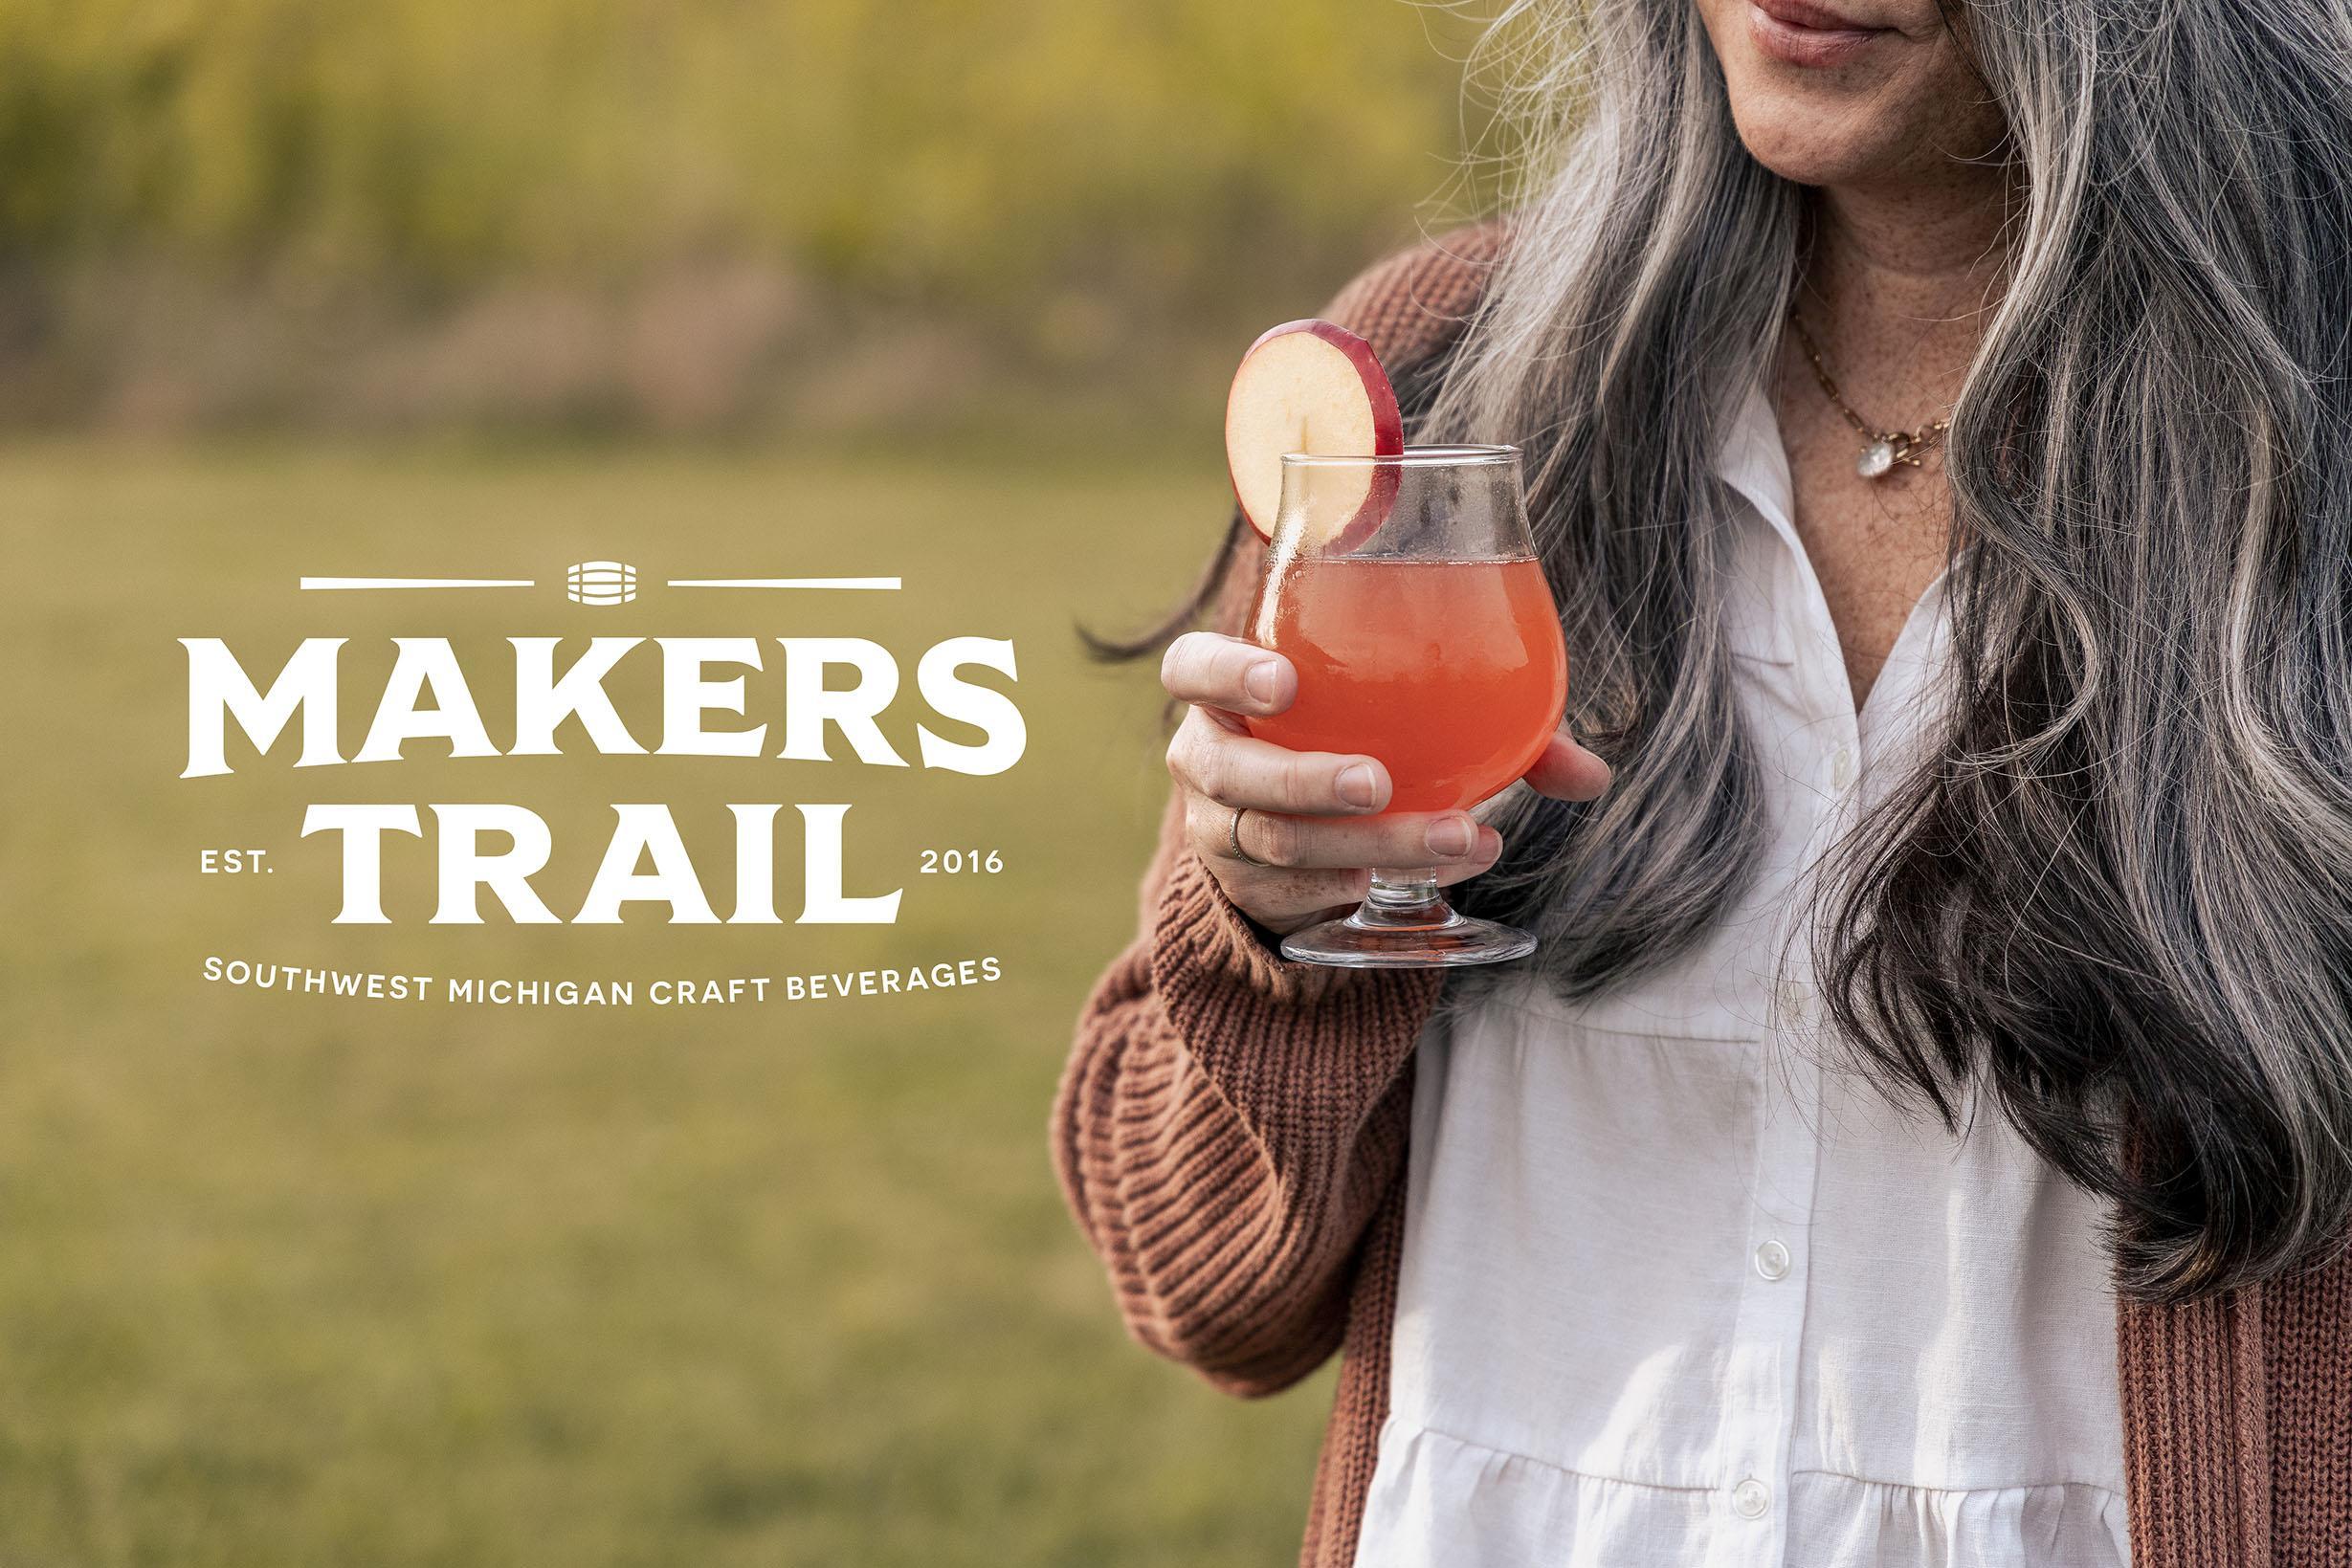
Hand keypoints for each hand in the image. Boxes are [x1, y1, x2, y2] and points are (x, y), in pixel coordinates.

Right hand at [1160, 631, 1611, 936]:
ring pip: (1278, 842)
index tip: (1285, 681)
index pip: (1192, 668)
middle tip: (1379, 782)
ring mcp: (1217, 831)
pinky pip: (1299, 891)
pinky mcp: (1247, 890)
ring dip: (1370, 842)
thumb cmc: (1350, 742)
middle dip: (1307, 779)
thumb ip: (1490, 733)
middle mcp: (1207, 759)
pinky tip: (1423, 876)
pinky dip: (1362, 882)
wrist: (1289, 836)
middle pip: (1236, 771)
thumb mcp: (1391, 721)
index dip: (1226, 672)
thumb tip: (1591, 774)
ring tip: (1453, 838)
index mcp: (1224, 693)